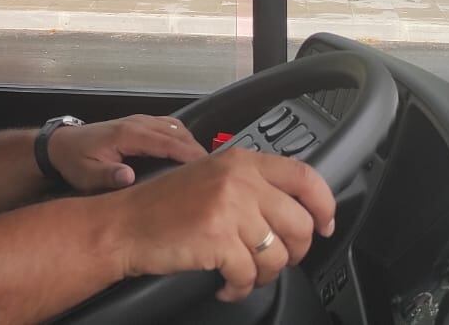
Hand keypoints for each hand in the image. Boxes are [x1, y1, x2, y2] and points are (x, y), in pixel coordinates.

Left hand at [46, 115, 205, 191]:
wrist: (61, 145)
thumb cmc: (75, 161)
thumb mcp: (86, 175)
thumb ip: (107, 177)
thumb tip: (129, 177)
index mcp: (128, 135)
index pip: (167, 143)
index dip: (189, 155)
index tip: (208, 168)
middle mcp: (138, 123)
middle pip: (177, 133)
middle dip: (198, 151)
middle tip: (217, 172)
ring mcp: (140, 121)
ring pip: (176, 128)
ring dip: (193, 143)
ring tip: (208, 166)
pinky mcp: (140, 123)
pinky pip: (169, 127)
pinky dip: (184, 138)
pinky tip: (191, 154)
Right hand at [98, 149, 335, 301]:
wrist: (123, 225)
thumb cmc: (162, 206)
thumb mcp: (211, 177)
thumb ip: (250, 183)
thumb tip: (292, 207)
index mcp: (241, 161)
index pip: (305, 177)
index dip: (324, 205)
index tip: (325, 224)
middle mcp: (239, 180)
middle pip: (299, 223)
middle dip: (294, 251)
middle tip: (277, 260)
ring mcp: (229, 209)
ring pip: (278, 255)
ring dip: (265, 274)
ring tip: (246, 275)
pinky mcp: (218, 239)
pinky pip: (250, 276)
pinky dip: (240, 288)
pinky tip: (227, 285)